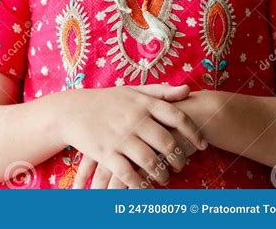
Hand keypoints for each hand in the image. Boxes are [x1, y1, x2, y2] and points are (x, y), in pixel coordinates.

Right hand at [66, 84, 206, 188]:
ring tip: (166, 177)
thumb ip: (161, 91)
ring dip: (162, 174)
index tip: (203, 145)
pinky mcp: (106, 152)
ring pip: (150, 161)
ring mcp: (120, 136)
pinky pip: (128, 173)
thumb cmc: (107, 100)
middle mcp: (134, 119)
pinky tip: (145, 185)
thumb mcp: (134, 91)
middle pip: (167, 142)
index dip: (193, 133)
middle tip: (183, 165)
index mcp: (143, 102)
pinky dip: (140, 183)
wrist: (72, 110)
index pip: (177, 117)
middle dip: (179, 158)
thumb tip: (188, 90)